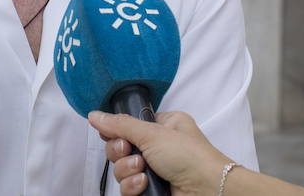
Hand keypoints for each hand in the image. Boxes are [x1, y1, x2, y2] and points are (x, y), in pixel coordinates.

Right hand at [89, 110, 230, 195]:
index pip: (126, 125)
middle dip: (121, 152)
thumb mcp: (152, 132)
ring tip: (142, 170)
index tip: (117, 135)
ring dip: (127, 170)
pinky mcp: (150, 189)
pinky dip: (132, 186)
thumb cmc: (191, 157)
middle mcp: (156, 147)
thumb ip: (120, 125)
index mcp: (161, 126)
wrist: (206, 190)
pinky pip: (127, 187)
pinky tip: (144, 184)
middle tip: (131, 152)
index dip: (116, 131)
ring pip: (120, 170)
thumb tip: (96, 115)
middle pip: (119, 148)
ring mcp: (153, 170)